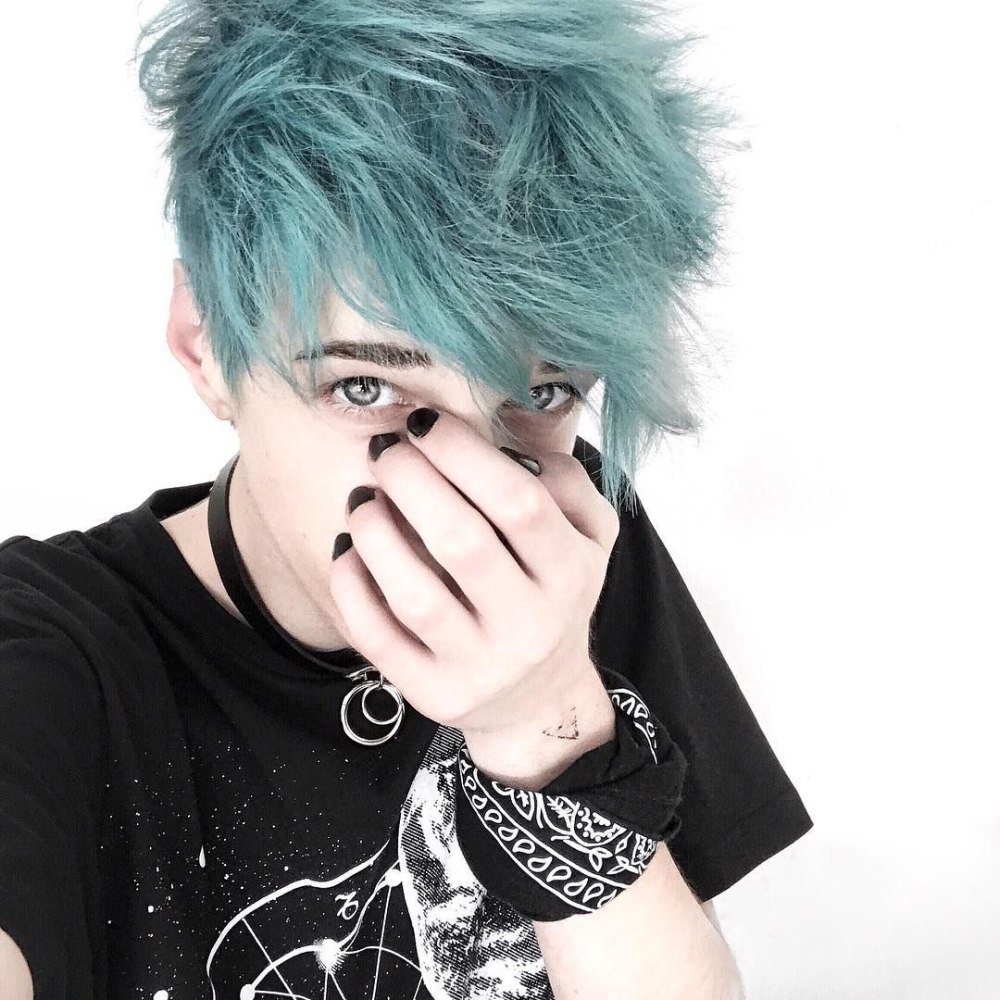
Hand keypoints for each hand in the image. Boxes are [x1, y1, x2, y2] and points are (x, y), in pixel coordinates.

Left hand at [328, 407, 619, 774]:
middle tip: (385, 452)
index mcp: (571, 574)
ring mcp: (480, 667)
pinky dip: (351, 587)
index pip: (519, 502)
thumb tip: (507, 444)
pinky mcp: (434, 694)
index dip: (463, 453)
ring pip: (414, 596)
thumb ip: (566, 480)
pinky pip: (378, 639)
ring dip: (375, 533)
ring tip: (362, 498)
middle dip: (411, 481)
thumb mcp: (588, 536)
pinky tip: (347, 549)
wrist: (540, 698)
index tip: (424, 424)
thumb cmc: (554, 594)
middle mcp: (530, 626)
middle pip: (461, 542)